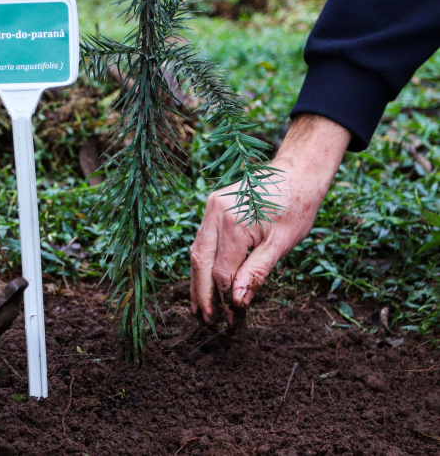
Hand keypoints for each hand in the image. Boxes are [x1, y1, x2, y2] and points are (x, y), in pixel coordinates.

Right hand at [190, 115, 351, 323]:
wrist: (296, 173)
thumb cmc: (295, 207)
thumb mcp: (282, 244)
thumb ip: (256, 273)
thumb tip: (237, 301)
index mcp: (234, 223)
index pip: (223, 272)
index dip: (226, 299)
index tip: (231, 320)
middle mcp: (215, 213)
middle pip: (202, 263)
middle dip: (202, 294)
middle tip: (206, 320)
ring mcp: (210, 208)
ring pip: (197, 252)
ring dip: (197, 281)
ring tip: (199, 307)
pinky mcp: (212, 207)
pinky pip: (203, 240)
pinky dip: (203, 263)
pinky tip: (204, 280)